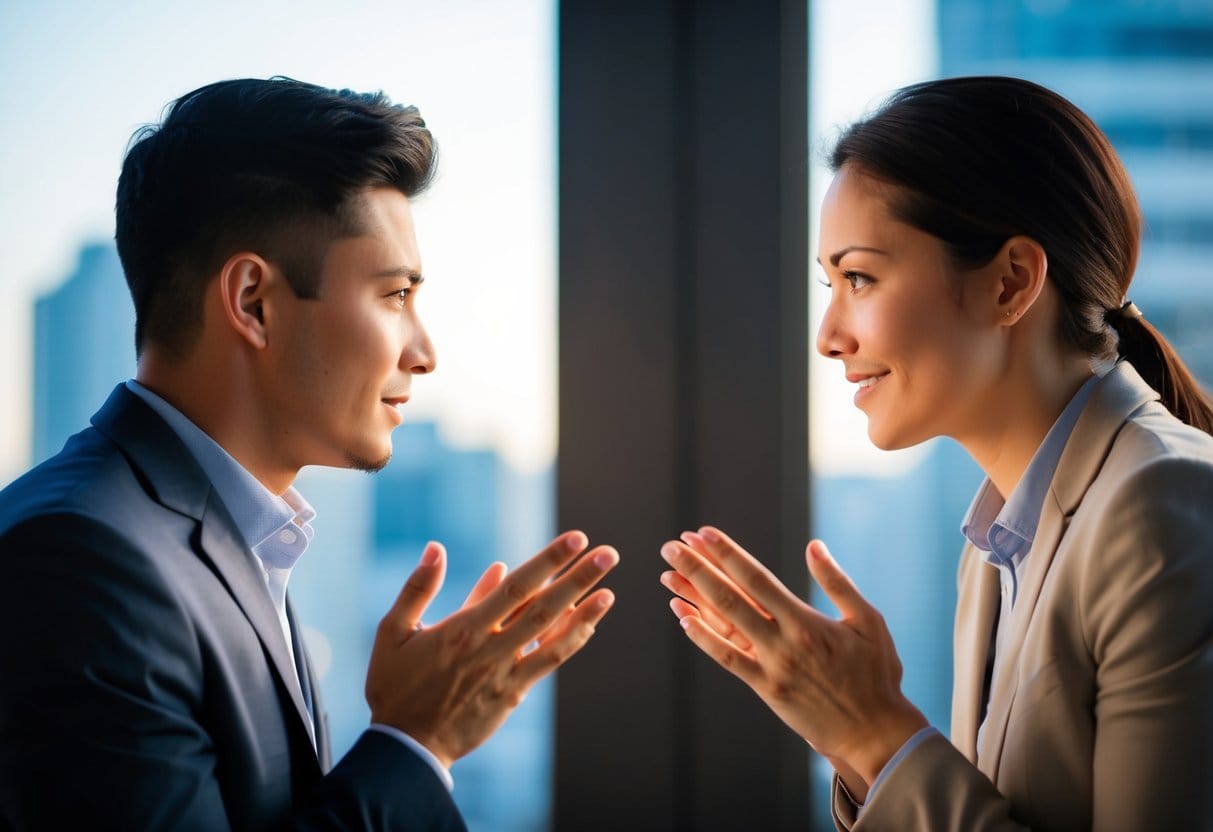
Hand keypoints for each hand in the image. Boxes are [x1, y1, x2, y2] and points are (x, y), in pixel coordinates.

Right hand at [367, 531, 617, 768]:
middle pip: (542, 608)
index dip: (547, 561)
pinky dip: (568, 643)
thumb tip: (437, 547)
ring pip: (551, 638)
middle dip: (577, 580)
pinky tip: (588, 626)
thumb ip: (418, 588)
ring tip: (610, 592)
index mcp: (462, 629)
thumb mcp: (393, 632)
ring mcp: (504, 674)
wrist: (406, 747)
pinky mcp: (512, 694)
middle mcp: (490, 649)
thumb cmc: (395, 686)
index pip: (515, 588)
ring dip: (584, 614)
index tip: (575, 539)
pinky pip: (546, 664)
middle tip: (607, 555)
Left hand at [659, 527, 925, 785]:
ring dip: (693, 598)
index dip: (728, 554)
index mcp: (806, 621)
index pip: (757, 579)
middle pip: (731, 597)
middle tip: (672, 547)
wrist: (874, 732)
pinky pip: (728, 660)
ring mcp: (771, 667)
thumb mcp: (868, 621)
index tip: (704, 533)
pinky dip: (704, 639)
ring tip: (668, 576)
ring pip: (723, 626)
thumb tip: (814, 546)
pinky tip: (684, 619)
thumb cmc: (877, 673)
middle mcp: (783, 642)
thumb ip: (837, 582)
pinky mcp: (766, 689)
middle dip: (698, 568)